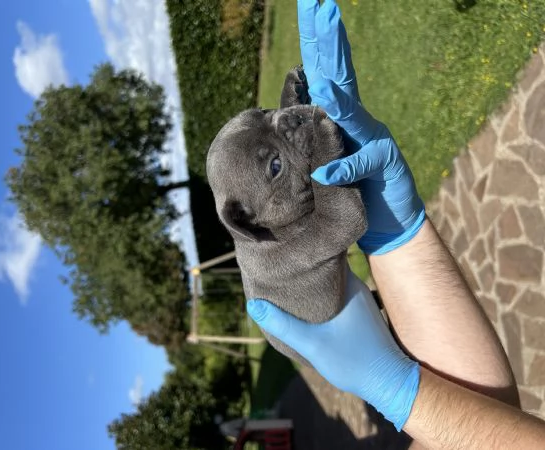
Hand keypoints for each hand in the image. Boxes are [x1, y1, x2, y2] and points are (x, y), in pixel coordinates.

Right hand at [247, 270, 419, 430]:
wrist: (388, 381)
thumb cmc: (354, 361)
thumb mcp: (312, 345)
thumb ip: (283, 325)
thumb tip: (253, 305)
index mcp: (348, 285)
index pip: (321, 256)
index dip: (299, 256)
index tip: (278, 257)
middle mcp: (355, 285)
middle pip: (322, 268)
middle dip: (300, 270)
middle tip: (275, 270)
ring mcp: (357, 297)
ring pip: (327, 282)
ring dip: (309, 284)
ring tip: (284, 284)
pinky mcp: (357, 310)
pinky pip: (332, 294)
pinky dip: (317, 296)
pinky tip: (302, 304)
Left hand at [298, 0, 424, 253]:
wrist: (388, 216)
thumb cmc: (354, 183)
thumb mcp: (330, 153)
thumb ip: (315, 130)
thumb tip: (291, 107)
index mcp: (341, 115)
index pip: (325, 72)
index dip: (318, 43)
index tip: (311, 8)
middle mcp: (358, 120)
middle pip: (341, 77)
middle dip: (330, 45)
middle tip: (321, 9)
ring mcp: (375, 139)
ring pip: (353, 117)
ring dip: (337, 100)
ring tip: (321, 84)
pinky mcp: (386, 165)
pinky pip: (362, 165)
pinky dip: (344, 168)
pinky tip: (324, 172)